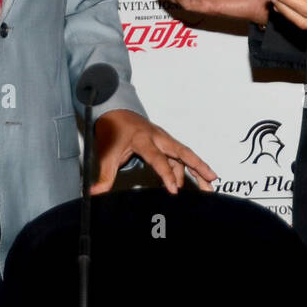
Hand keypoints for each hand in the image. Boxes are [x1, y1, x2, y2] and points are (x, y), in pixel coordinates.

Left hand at [92, 109, 216, 194]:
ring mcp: (164, 140)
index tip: (174, 191)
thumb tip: (94, 194)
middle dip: (199, 166)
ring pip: (185, 156)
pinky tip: (193, 182)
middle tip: (212, 180)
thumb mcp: (106, 153)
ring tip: (209, 188)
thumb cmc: (112, 131)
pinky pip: (180, 157)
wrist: (116, 112)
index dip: (167, 175)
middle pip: (183, 152)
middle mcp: (158, 138)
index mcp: (143, 139)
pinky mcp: (166, 144)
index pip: (158, 159)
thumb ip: (104, 175)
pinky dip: (188, 169)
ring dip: (198, 170)